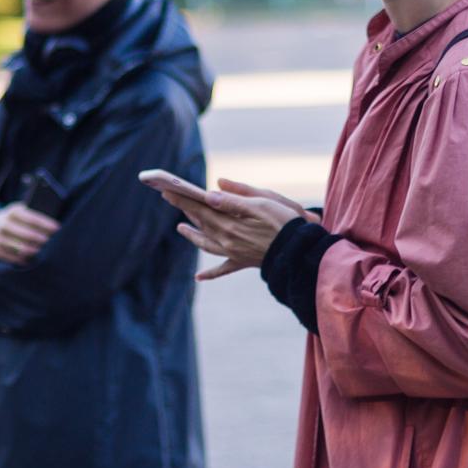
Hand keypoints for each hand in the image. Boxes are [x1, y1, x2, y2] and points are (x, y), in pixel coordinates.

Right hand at [0, 203, 60, 265]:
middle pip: (27, 234)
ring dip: (33, 250)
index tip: (56, 228)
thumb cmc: (12, 219)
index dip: (45, 223)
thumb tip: (52, 217)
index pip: (31, 218)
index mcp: (11, 212)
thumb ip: (31, 211)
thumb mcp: (18, 210)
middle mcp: (3, 225)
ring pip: (19, 248)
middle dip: (40, 238)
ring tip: (41, 250)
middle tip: (49, 241)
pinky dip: (23, 259)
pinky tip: (31, 259)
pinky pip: (12, 258)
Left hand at [144, 174, 306, 280]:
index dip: (183, 198)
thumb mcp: (262, 203)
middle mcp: (227, 241)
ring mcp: (234, 253)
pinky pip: (223, 269)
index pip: (201, 208)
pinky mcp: (244, 262)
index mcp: (230, 225)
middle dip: (185, 208)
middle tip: (169, 196)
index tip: (167, 189)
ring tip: (181, 227)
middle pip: (201, 222)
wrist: (301, 251)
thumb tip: (209, 194)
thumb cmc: (285, 222)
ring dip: (193, 235)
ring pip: (207, 244)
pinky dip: (210, 274)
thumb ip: (234, 199)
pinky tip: (198, 278)